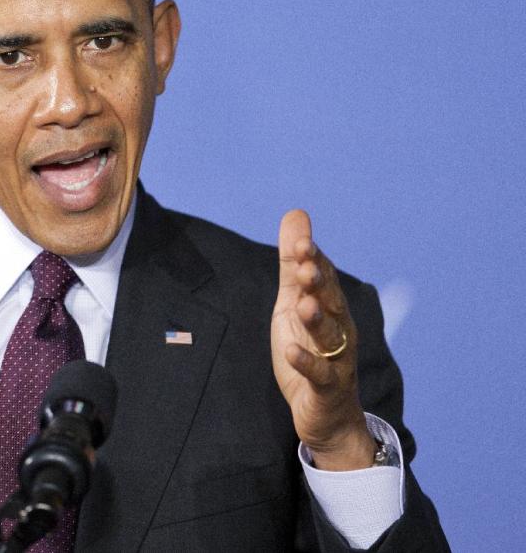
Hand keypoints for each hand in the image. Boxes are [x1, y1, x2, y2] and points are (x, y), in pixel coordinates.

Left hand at [271, 210, 374, 470]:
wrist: (327, 414)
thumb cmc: (310, 351)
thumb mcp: (293, 304)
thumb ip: (293, 264)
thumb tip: (296, 214)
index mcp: (330, 308)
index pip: (323, 278)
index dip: (313, 260)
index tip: (301, 241)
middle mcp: (339, 330)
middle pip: (331, 303)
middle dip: (320, 283)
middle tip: (305, 265)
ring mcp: (335, 360)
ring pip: (329, 337)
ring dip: (317, 320)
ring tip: (303, 304)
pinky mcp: (327, 388)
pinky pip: (319, 374)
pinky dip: (306, 362)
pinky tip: (290, 351)